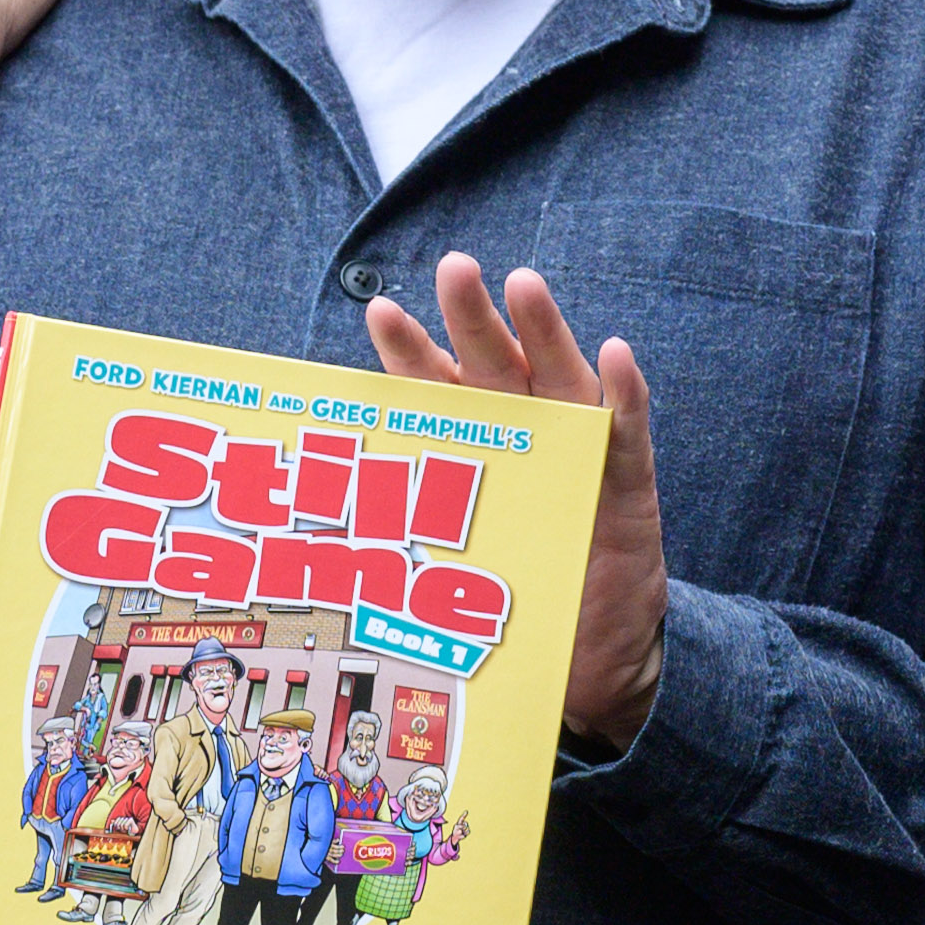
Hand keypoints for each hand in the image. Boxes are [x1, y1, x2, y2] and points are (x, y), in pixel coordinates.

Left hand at [362, 253, 662, 745]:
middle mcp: (526, 435)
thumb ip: (394, 546)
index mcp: (474, 445)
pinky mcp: (628, 487)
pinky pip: (627, 435)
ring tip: (524, 284)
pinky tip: (615, 356)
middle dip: (474, 317)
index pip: (437, 391)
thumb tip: (296, 547)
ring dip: (545, 332)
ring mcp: (579, 455)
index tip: (379, 312)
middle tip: (455, 268)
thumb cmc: (509, 603)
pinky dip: (623, 396)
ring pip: (560, 382)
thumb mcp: (440, 572)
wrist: (587, 657)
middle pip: (495, 367)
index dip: (411, 353)